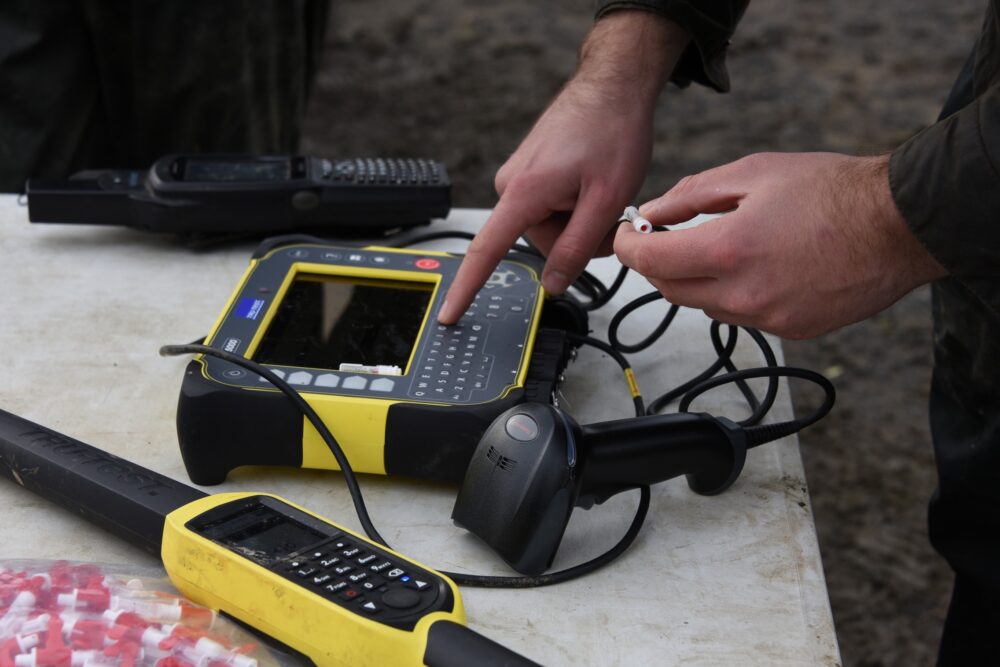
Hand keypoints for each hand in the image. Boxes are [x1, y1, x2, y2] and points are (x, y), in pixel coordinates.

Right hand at [438, 12, 689, 323]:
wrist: (614, 85)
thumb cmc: (613, 131)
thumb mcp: (606, 200)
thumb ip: (577, 249)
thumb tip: (554, 286)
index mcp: (524, 192)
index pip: (486, 251)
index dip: (467, 288)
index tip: (448, 314)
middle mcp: (511, 184)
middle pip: (542, 243)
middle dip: (578, 237)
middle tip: (609, 211)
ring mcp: (519, 177)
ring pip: (550, 226)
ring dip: (580, 219)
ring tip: (601, 187)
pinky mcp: (529, 172)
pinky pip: (550, 207)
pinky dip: (576, 204)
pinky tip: (592, 180)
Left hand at [613, 152, 946, 338]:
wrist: (900, 224)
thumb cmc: (832, 190)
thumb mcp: (753, 173)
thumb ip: (692, 196)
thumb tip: (652, 214)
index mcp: (728, 250)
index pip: (648, 263)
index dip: (627, 246)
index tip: (627, 235)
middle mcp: (743, 293)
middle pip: (670, 289)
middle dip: (659, 263)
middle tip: (666, 237)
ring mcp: (768, 318)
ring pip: (704, 306)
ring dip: (696, 280)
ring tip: (722, 246)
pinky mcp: (791, 331)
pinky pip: (741, 316)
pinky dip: (733, 294)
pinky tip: (757, 266)